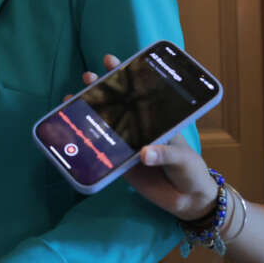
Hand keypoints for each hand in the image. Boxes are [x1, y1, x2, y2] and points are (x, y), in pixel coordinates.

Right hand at [80, 54, 217, 219]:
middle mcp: (139, 129)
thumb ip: (165, 154)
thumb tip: (143, 154)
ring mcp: (128, 145)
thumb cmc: (190, 170)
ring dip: (89, 112)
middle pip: (117, 105)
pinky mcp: (120, 165)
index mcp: (156, 120)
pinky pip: (102, 151)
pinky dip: (87, 142)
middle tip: (88, 77)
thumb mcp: (182, 158)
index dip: (125, 76)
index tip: (111, 61)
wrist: (188, 201)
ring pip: (106, 124)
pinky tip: (73, 131)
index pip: (139, 93)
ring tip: (72, 98)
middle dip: (101, 88)